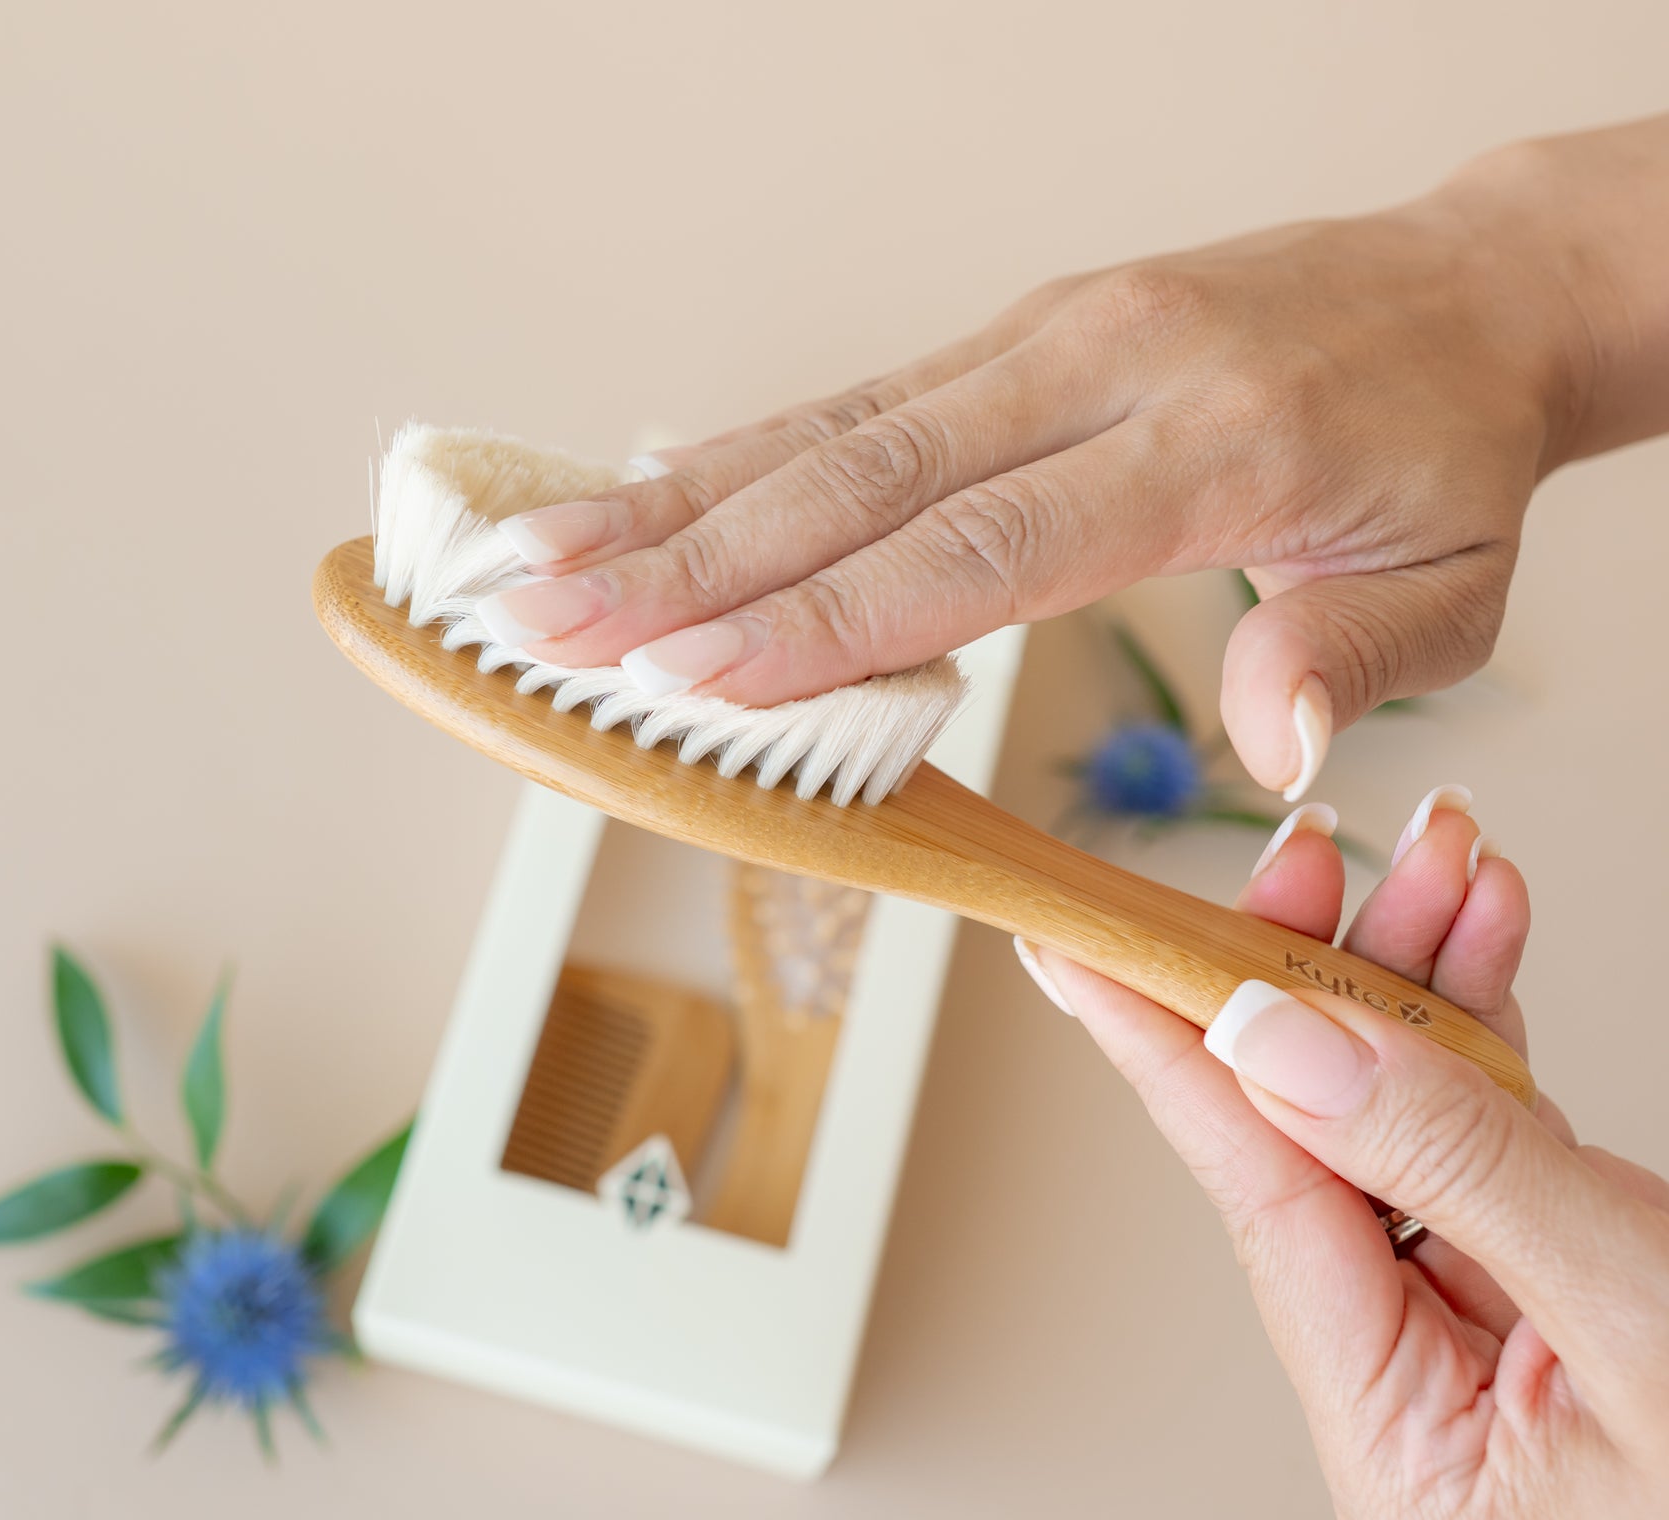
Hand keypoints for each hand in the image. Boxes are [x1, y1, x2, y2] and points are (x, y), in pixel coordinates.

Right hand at [476, 120, 1668, 798]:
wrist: (1465, 289)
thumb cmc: (1445, 454)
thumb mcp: (1453, 583)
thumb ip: (1349, 662)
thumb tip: (1268, 748)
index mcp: (1207, 442)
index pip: (980, 548)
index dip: (825, 619)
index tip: (689, 676)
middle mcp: (1098, 365)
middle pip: (861, 477)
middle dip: (688, 559)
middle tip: (545, 617)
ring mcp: (1041, 338)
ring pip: (828, 429)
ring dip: (671, 499)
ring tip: (536, 555)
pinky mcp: (1010, 337)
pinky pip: (852, 405)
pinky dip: (733, 459)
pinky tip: (640, 501)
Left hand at [1016, 793, 1668, 1519]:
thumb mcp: (1633, 1307)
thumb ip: (1448, 1163)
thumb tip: (1267, 1039)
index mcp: (1400, 1453)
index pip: (1255, 1202)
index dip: (1162, 1049)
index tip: (1074, 947)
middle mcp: (1410, 1398)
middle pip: (1315, 1146)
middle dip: (1316, 980)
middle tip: (1303, 853)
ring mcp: (1475, 1338)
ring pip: (1396, 1120)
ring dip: (1416, 976)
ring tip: (1437, 859)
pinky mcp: (1538, 1285)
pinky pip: (1479, 1134)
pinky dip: (1486, 1026)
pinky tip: (1480, 929)